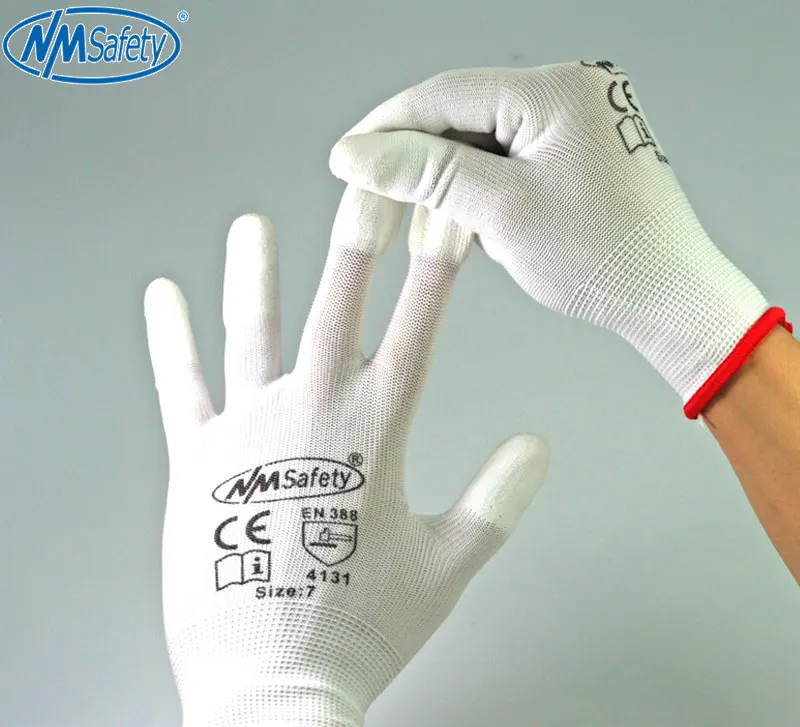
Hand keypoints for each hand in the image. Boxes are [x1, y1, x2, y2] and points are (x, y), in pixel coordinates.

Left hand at [143, 188, 549, 726]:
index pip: (419, 331)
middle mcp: (311, 417)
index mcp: (374, 436)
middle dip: (358, 241)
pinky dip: (169, 339)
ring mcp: (248, 433)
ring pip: (252, 333)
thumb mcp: (448, 565)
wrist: (277, 682)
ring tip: (252, 226)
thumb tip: (537, 447)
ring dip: (255, 274)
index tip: (449, 218)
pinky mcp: (197, 462)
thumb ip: (498, 499)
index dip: (438, 270)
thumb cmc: (363, 627)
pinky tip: (161, 296)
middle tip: (369, 183)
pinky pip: (180, 386)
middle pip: (338, 310)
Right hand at [328, 60, 790, 417]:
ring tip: (423, 218)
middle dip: (417, 155)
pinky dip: (482, 186)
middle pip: (464, 112)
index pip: (445, 93)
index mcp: (559, 91)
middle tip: (375, 195)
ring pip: (484, 138)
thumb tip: (357, 153)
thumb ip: (425, 173)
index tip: (345, 159)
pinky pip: (513, 156)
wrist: (669, 297)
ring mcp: (580, 119)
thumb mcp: (501, 212)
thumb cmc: (604, 258)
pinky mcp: (581, 149)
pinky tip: (467, 217)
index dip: (387, 127)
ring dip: (448, 175)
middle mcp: (573, 90)